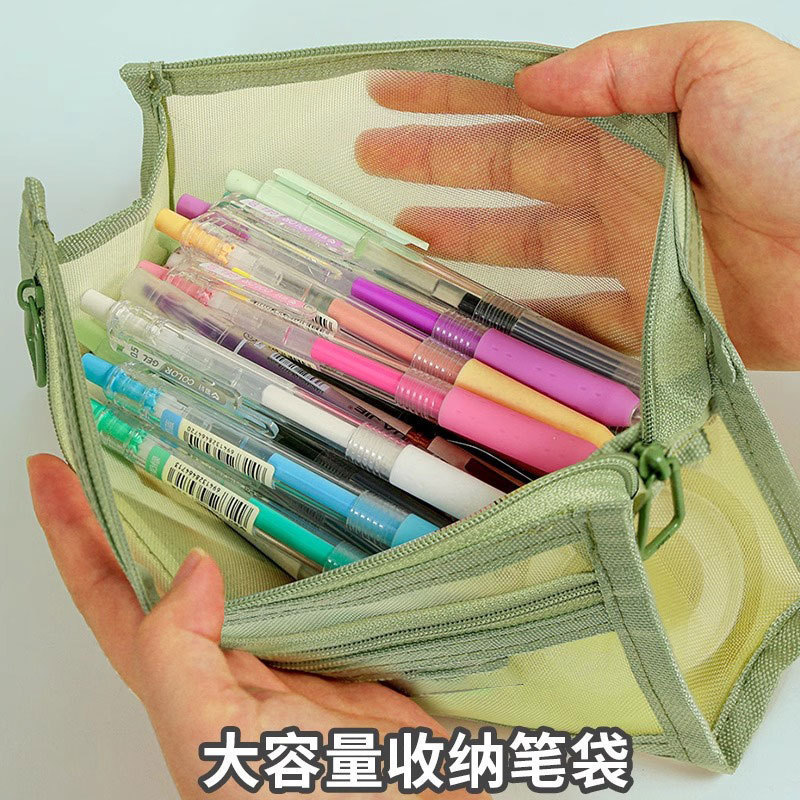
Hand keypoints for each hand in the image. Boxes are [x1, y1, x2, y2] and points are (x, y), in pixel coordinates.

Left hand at [28, 454, 483, 798]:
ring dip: (208, 519)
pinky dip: (287, 539)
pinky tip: (293, 512)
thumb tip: (192, 569)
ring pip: (231, 569)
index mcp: (180, 685)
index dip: (70, 535)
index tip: (49, 470)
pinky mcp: (335, 643)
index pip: (106, 598)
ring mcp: (281, 652)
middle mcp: (223, 664)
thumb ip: (179, 660)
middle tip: (123, 452)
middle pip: (162, 574)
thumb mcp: (219, 743)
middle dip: (133, 515)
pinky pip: (299, 576)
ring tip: (197, 467)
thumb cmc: (311, 799)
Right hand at [356, 22, 799, 368]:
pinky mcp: (644, 312)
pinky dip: (528, 317)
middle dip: (435, 164)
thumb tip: (534, 84)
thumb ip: (623, 64)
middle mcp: (615, 184)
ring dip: (465, 237)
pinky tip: (487, 314)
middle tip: (373, 164)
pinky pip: (572, 316)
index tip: (390, 97)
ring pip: (524, 244)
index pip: (516, 105)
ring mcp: (625, 250)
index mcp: (625, 121)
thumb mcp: (719, 67)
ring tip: (407, 237)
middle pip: (505, 172)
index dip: (450, 98)